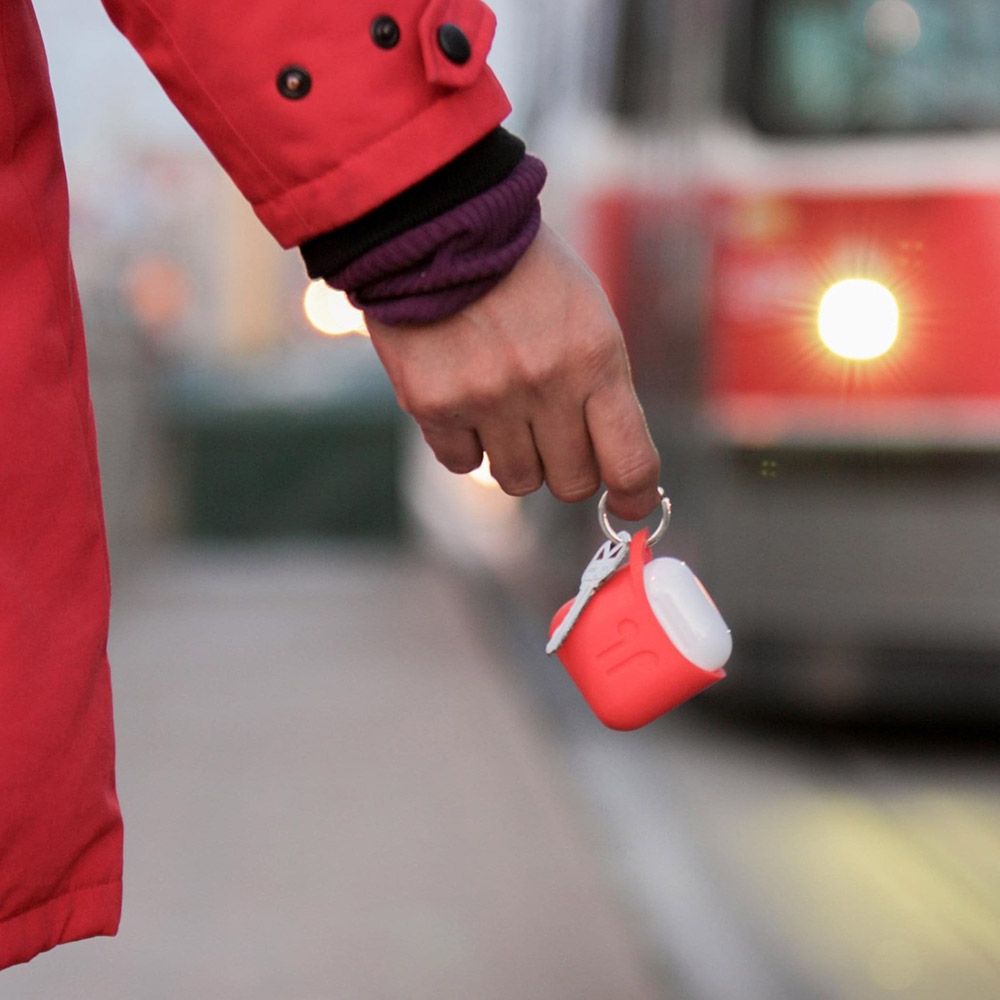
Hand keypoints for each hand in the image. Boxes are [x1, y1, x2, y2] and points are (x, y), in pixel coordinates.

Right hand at [364, 223, 660, 520]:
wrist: (440, 224)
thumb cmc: (525, 274)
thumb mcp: (588, 317)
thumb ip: (602, 391)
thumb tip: (612, 471)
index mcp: (596, 359)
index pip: (630, 462)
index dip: (633, 496)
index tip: (627, 507)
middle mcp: (546, 386)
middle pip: (571, 483)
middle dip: (566, 466)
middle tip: (549, 429)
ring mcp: (487, 398)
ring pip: (517, 480)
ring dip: (515, 455)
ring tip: (502, 403)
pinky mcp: (434, 404)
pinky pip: (462, 463)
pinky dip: (465, 443)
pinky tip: (463, 399)